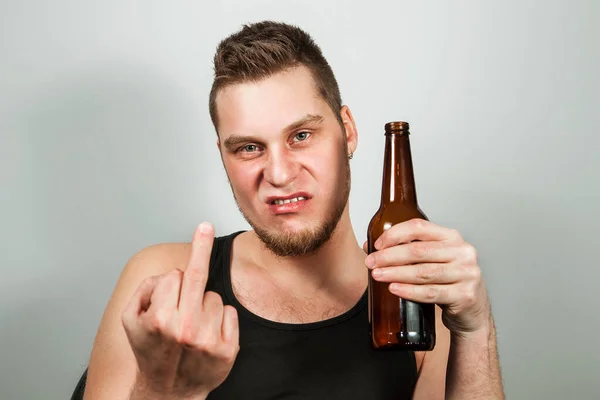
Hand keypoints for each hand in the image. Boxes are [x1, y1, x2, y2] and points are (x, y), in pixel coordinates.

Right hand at [122, 222, 238, 398]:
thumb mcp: (131, 321)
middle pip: (197, 277)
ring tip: (191, 328)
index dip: (171, 281)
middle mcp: (185, 328)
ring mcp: (208, 339)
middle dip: (200, 246)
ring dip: (203, 306)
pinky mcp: (228, 350)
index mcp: (160, 319)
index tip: (196, 235)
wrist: (168, 391)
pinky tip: (207, 336)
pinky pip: (229, 313)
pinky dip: (220, 319)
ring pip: (214, 297)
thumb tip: (171, 272)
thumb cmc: (150, 351)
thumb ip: (146, 290)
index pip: (174, 276)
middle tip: (205, 226)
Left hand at [364, 218, 489, 335]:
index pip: (419, 227)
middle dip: (389, 256)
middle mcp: (462, 252)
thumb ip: (407, 251)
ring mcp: (466, 273)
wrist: (473, 311)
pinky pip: (430, 292)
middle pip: (418, 251)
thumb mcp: (432, 260)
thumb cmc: (448, 281)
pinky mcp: (465, 295)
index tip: (378, 244)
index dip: (395, 234)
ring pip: (423, 272)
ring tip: (378, 275)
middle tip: (371, 262)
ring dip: (396, 273)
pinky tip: (394, 289)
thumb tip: (369, 246)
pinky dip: (409, 291)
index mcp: (452, 237)